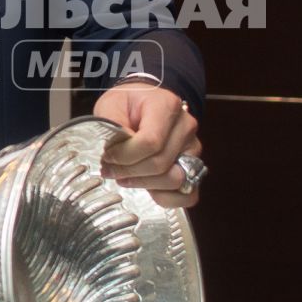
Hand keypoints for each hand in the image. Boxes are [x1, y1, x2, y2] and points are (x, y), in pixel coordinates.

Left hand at [91, 82, 201, 208]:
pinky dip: (166, 198)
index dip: (125, 156)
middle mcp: (186, 126)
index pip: (151, 142)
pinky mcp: (194, 167)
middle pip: (161, 163)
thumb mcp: (111, 104)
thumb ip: (111, 123)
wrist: (143, 103)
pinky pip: (188, 195)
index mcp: (166, 106)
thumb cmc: (128, 104)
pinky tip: (147, 189)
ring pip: (175, 180)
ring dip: (144, 184)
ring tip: (124, 176)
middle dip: (129, 171)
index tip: (107, 156)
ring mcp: (192, 148)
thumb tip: (118, 149)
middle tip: (109, 169)